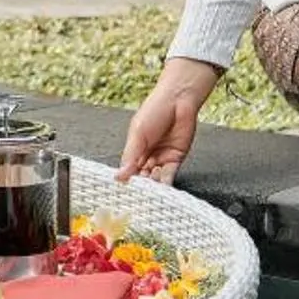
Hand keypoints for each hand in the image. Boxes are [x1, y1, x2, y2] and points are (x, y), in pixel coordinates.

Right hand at [119, 58, 220, 184]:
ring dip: (153, 187)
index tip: (123, 193)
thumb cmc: (154, 110)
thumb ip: (130, 156)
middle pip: (142, 177)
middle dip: (141, 187)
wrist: (179, 99)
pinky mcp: (176, 159)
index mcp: (134, 149)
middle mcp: (147, 156)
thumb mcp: (138, 133)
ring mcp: (162, 158)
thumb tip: (119, 176)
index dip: (126, 181)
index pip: (128, 170)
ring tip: (149, 195)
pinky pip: (170, 174)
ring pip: (155, 178)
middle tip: (137, 198)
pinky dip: (166, 183)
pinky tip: (162, 189)